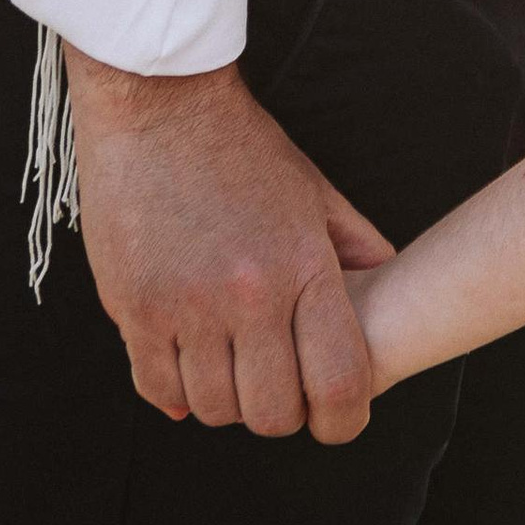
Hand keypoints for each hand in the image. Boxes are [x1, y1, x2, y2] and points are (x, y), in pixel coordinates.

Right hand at [65, 48, 395, 444]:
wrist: (159, 104)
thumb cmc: (242, 148)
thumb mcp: (314, 192)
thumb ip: (355, 247)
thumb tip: (392, 285)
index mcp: (303, 267)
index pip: (339, 384)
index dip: (344, 420)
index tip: (337, 417)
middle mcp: (246, 297)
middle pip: (272, 414)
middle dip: (281, 412)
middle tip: (277, 385)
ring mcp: (184, 308)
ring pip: (214, 410)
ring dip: (227, 400)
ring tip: (231, 365)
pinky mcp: (133, 309)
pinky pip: (157, 389)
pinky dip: (176, 390)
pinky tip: (188, 362)